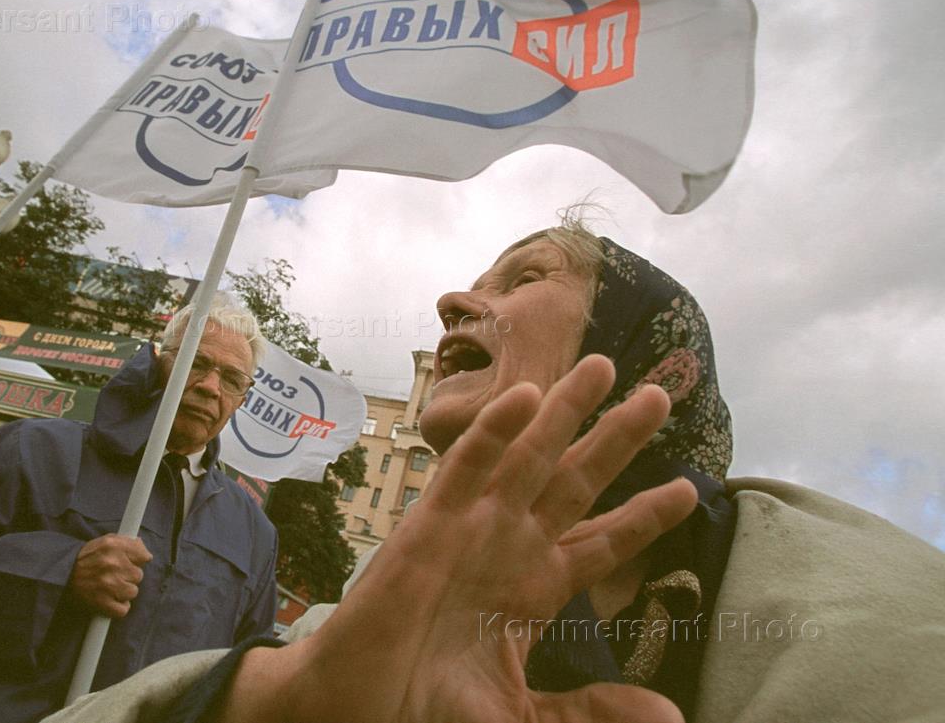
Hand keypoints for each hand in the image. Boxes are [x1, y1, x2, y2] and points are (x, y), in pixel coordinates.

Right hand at [69, 534, 152, 617]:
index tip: (130, 563)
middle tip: (115, 575)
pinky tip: (110, 600)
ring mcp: (109, 584)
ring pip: (133, 592)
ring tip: (110, 587)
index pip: (144, 556)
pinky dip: (118, 607)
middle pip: (139, 575)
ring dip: (124, 592)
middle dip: (128, 576)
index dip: (138, 561)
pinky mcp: (103, 603)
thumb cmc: (86, 558)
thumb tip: (143, 547)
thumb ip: (126, 542)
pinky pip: (124, 609)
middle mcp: (113, 564)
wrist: (62, 575)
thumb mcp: (105, 541)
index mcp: (114, 546)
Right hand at [230, 355, 697, 722]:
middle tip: (662, 394)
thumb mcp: (524, 716)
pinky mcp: (430, 523)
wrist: (363, 705)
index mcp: (536, 587)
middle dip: (617, 437)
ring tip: (602, 365)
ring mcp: (472, 528)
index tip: (689, 488)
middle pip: (578, 480)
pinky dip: (493, 432)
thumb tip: (670, 714)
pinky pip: (466, 469)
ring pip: (529, 457)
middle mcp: (511, 546)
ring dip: (564, 411)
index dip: (645, 515)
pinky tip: (524, 395)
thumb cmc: (429, 706)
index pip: (602, 541)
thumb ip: (592, 713)